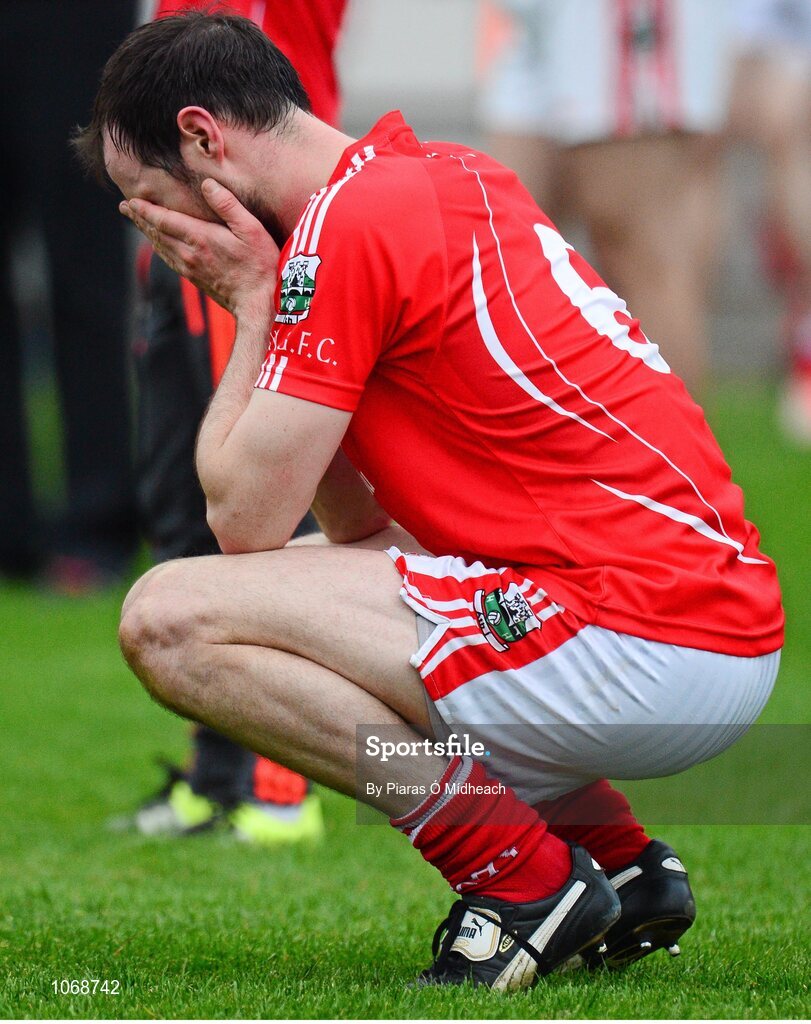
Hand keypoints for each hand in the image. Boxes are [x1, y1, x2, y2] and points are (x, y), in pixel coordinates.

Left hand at [120, 179, 277, 320]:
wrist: (258, 303)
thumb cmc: (259, 265)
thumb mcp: (251, 229)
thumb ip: (227, 205)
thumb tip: (207, 184)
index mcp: (199, 238)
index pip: (163, 220)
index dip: (145, 209)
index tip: (131, 200)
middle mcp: (188, 253)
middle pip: (156, 233)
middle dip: (140, 219)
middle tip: (125, 207)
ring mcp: (190, 268)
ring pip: (160, 247)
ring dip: (147, 233)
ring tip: (137, 222)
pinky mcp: (194, 278)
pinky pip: (169, 260)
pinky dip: (159, 248)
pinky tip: (159, 245)